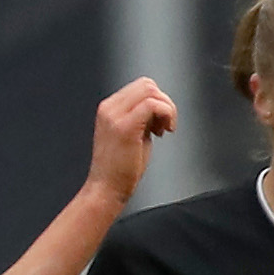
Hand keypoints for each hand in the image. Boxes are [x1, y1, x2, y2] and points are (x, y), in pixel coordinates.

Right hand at [85, 79, 178, 206]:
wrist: (106, 190)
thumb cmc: (120, 169)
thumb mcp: (133, 135)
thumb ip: (143, 119)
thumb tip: (159, 109)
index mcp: (109, 108)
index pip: (140, 87)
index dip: (157, 101)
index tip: (160, 124)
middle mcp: (109, 107)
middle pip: (146, 84)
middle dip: (164, 102)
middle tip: (165, 127)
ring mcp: (115, 115)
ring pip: (150, 90)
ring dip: (166, 109)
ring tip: (164, 130)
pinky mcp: (125, 127)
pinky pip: (152, 105)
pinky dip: (166, 114)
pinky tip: (163, 133)